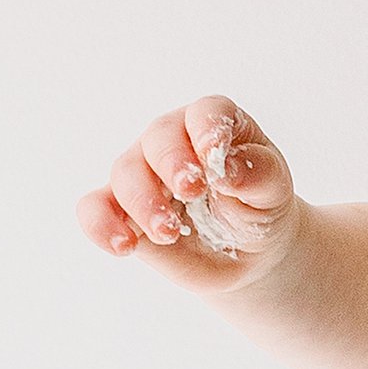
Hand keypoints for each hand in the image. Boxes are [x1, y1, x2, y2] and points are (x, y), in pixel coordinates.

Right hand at [77, 95, 299, 288]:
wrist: (248, 255)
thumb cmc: (260, 208)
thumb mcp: (273, 191)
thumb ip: (259, 174)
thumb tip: (230, 169)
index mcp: (214, 125)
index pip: (205, 113)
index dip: (208, 129)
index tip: (214, 156)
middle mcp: (173, 141)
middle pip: (158, 139)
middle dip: (172, 165)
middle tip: (191, 192)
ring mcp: (143, 173)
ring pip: (125, 173)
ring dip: (144, 203)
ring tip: (169, 233)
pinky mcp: (121, 209)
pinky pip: (95, 208)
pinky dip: (101, 224)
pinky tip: (123, 246)